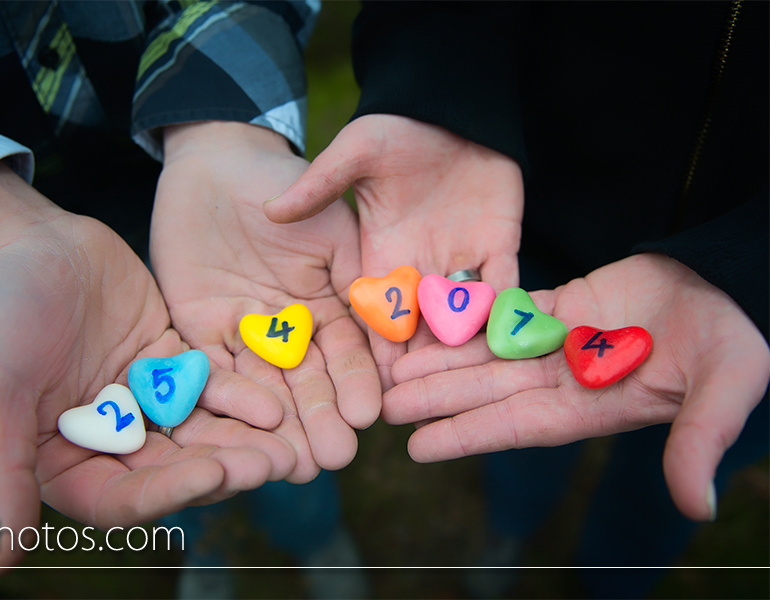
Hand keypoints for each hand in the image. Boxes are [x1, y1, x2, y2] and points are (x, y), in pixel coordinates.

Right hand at [0, 163, 293, 572]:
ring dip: (242, 442)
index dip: (166, 494)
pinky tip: (274, 404)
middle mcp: (109, 442)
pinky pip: (209, 388)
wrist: (29, 242)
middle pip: (171, 470)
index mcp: (63, 462)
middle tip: (271, 465)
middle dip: (221, 469)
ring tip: (288, 446)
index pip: (120, 499)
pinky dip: (239, 397)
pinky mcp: (171, 365)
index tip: (211, 474)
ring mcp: (144, 404)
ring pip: (199, 434)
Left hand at [150, 122, 380, 482]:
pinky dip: (231, 395)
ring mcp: (243, 334)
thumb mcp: (333, 231)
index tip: (369, 416)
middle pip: (305, 383)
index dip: (357, 385)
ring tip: (296, 462)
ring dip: (279, 425)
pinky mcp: (198, 330)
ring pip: (263, 387)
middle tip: (334, 459)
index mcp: (325, 311)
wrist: (219, 163)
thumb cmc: (287, 185)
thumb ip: (357, 282)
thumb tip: (390, 337)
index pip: (345, 356)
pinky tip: (252, 420)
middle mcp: (286, 333)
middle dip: (320, 420)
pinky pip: (213, 368)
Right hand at [264, 114, 523, 388]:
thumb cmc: (397, 128)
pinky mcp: (499, 247)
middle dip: (418, 364)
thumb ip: (319, 184)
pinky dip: (506, 311)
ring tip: (463, 385)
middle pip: (418, 327)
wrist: (451, 109)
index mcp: (381, 255)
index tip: (368, 384)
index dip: (373, 347)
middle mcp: (420, 268)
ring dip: (462, 348)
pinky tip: (508, 340)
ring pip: (461, 316)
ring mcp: (461, 261)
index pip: (374, 312)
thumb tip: (272, 209)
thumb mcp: (355, 152)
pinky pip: (505, 286)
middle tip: (415, 403)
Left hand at [384, 253, 769, 520]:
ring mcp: (558, 342)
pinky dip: (471, 321)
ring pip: (487, 354)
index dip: (467, 436)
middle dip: (437, 398)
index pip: (516, 426)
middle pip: (487, 392)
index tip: (418, 448)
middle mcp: (565, 380)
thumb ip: (698, 440)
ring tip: (394, 370)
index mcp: (592, 406)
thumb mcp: (723, 388)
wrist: (729, 282)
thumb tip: (696, 507)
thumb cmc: (732, 337)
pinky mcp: (559, 305)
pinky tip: (434, 323)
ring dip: (442, 362)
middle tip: (383, 405)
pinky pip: (506, 315)